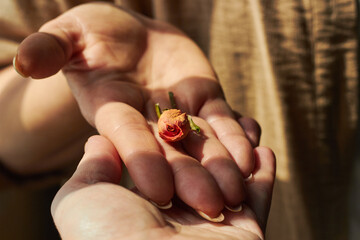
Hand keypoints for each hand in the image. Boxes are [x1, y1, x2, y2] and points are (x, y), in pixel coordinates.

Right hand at [15, 2, 259, 216]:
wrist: (129, 35)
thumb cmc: (93, 33)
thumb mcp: (70, 35)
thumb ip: (51, 49)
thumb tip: (25, 63)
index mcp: (111, 109)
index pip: (126, 137)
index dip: (140, 159)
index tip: (157, 190)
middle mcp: (146, 119)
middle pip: (168, 150)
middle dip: (189, 177)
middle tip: (211, 205)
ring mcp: (177, 111)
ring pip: (200, 141)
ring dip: (220, 164)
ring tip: (240, 187)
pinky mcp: (203, 100)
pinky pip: (221, 120)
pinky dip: (236, 135)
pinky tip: (253, 153)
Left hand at [52, 135, 275, 239]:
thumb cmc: (109, 237)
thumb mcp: (83, 198)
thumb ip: (93, 168)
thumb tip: (97, 141)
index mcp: (145, 205)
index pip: (165, 160)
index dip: (173, 135)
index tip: (180, 111)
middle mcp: (179, 217)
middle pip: (201, 166)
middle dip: (211, 141)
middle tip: (221, 114)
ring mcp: (213, 227)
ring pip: (231, 179)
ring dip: (241, 153)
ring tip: (250, 126)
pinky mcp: (244, 236)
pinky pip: (258, 200)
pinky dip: (263, 176)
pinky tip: (267, 151)